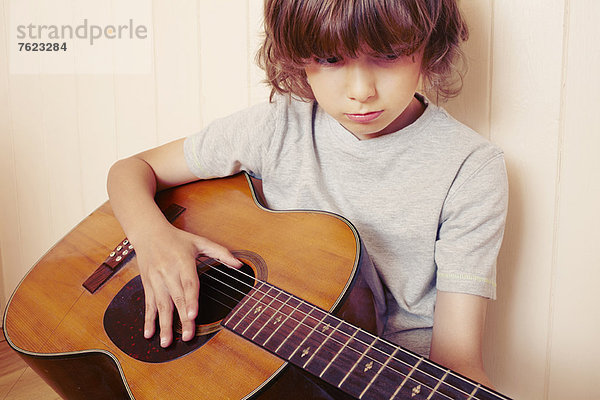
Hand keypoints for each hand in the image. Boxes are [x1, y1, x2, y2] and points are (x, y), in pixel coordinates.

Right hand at [132, 224, 241, 347]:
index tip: (193, 314)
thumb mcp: (200, 241)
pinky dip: (148, 320)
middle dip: (182, 319)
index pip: (188, 283)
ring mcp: (156, 279)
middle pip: (177, 298)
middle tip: (188, 336)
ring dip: (164, 325)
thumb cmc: (177, 239)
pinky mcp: (148, 285)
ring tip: (166, 342)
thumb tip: (239, 264)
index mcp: (183, 261)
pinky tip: (149, 334)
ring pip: (161, 305)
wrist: (148, 232)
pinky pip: (148, 304)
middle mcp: (168, 271)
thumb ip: (221, 252)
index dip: (191, 300)